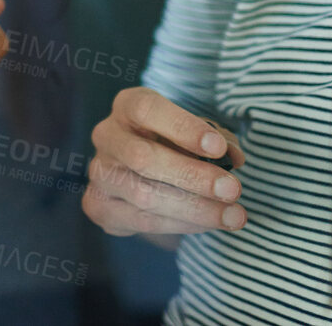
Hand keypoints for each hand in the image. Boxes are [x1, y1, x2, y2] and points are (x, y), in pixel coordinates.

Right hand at [82, 86, 246, 237]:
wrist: (144, 174)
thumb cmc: (176, 145)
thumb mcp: (196, 132)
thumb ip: (217, 140)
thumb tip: (232, 157)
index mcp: (127, 106)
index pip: (146, 110)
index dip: (182, 128)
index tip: (218, 147)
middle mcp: (106, 136)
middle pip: (143, 157)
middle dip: (193, 176)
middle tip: (232, 189)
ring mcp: (99, 173)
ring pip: (144, 195)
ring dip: (194, 208)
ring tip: (233, 215)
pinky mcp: (99, 205)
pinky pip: (141, 220)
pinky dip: (180, 225)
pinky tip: (206, 224)